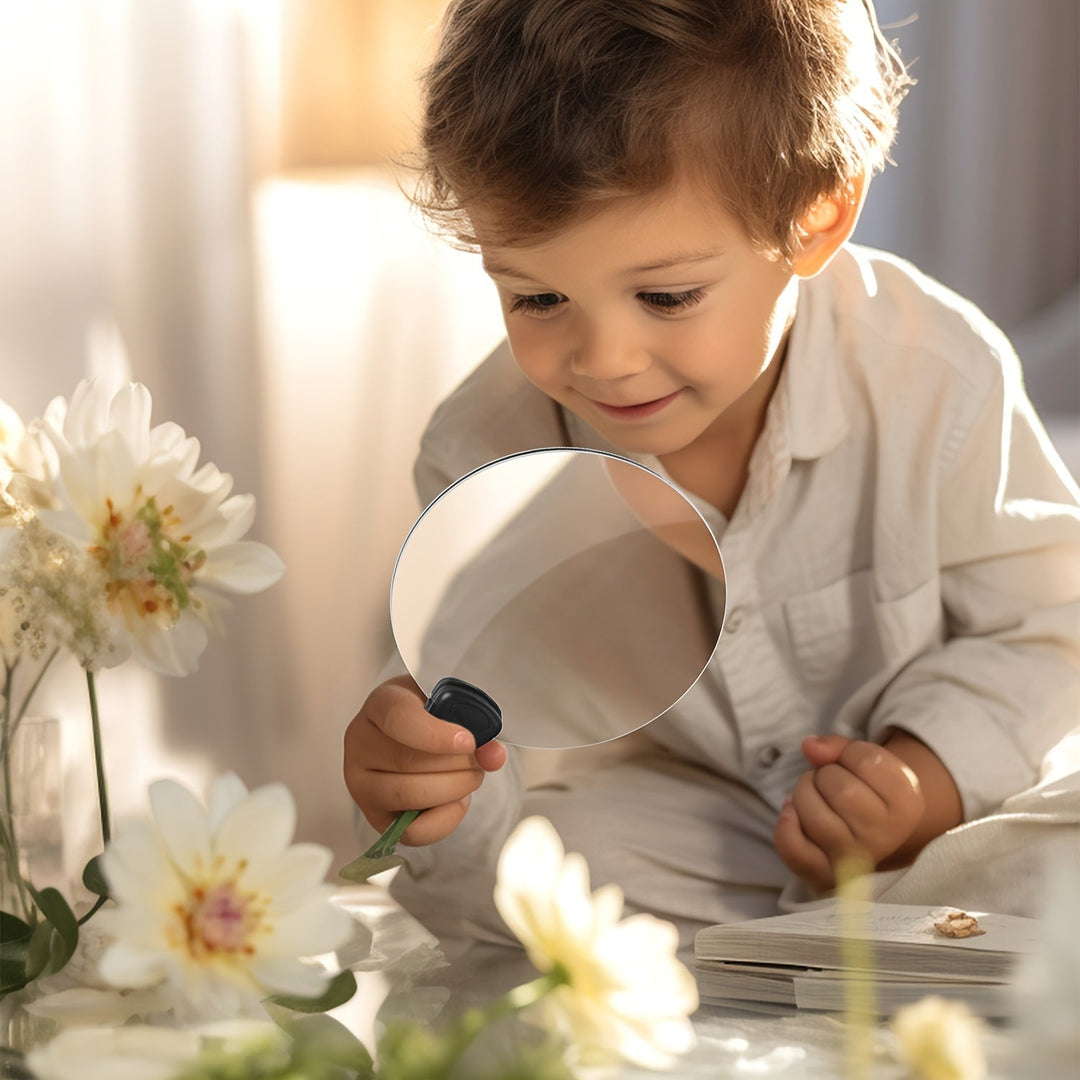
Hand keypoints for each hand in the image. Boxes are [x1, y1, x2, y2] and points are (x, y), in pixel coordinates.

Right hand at [343, 675, 507, 845]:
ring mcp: (361, 782)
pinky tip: (458, 802)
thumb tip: (494, 756)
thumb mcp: (452, 705)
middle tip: (480, 761)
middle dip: (455, 765)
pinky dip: (443, 821)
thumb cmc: (434, 715)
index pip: (398, 718)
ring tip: (472, 778)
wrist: (414, 737)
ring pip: (406, 796)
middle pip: (406, 761)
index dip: (435, 734)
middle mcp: (360, 742)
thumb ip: (476, 723)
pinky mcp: (374, 816)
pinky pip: (409, 831)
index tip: (468, 742)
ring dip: (451, 790)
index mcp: (381, 703)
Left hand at [773, 735, 923, 892]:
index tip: (852, 768)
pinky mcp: (823, 875)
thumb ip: (838, 747)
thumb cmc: (864, 792)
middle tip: (829, 784)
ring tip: (815, 799)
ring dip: (803, 795)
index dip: (847, 754)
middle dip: (823, 775)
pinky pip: (794, 849)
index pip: (865, 759)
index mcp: (907, 803)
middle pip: (838, 788)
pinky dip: (786, 825)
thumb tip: (810, 747)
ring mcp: (854, 860)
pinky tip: (792, 813)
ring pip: (813, 813)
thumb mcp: (864, 763)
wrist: (866, 838)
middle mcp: (886, 836)